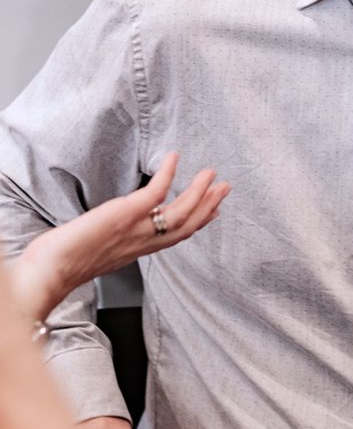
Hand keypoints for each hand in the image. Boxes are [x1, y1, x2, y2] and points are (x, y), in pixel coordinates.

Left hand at [12, 153, 230, 321]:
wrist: (50, 270)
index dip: (199, 222)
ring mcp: (137, 228)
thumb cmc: (64, 262)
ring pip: (180, 213)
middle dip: (208, 206)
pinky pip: (156, 193)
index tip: (214, 209)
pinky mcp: (126, 214)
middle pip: (186, 226)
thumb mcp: (98, 250)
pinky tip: (174, 158)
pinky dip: (168, 174)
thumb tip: (116, 226)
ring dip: (200, 193)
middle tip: (225, 187)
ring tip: (211, 174)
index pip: (176, 236)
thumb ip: (115, 237)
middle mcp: (143, 242)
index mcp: (138, 250)